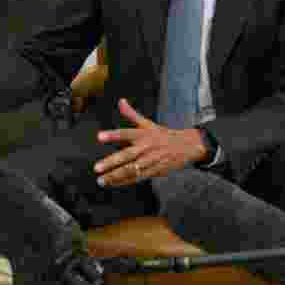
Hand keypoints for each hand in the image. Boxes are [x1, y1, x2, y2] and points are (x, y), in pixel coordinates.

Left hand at [93, 98, 208, 186]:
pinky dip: (125, 181)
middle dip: (111, 162)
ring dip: (115, 176)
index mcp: (143, 134)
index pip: (126, 133)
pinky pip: (138, 178)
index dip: (113, 135)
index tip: (99, 137)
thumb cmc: (162, 135)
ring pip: (131, 170)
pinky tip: (113, 184)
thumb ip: (131, 114)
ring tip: (101, 180)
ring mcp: (151, 160)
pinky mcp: (155, 171)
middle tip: (96, 167)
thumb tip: (120, 101)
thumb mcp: (147, 123)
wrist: (187, 146)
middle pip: (127, 155)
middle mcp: (146, 147)